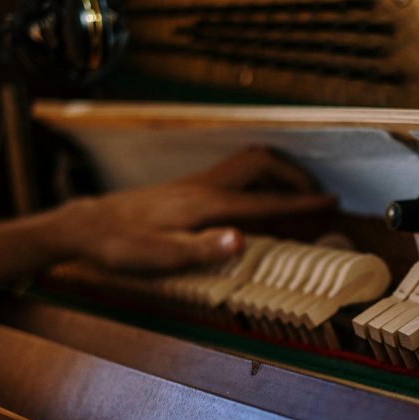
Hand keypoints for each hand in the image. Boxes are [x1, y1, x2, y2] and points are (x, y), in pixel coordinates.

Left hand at [50, 148, 334, 270]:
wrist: (87, 226)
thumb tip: (243, 239)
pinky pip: (236, 173)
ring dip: (278, 172)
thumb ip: (203, 248)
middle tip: (317, 196)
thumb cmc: (120, 246)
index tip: (331, 204)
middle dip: (296, 176)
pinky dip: (259, 179)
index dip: (301, 203)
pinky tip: (258, 200)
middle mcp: (205, 186)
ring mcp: (197, 183)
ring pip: (249, 162)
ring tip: (295, 195)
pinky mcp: (189, 188)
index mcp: (206, 204)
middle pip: (262, 163)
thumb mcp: (159, 257)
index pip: (265, 199)